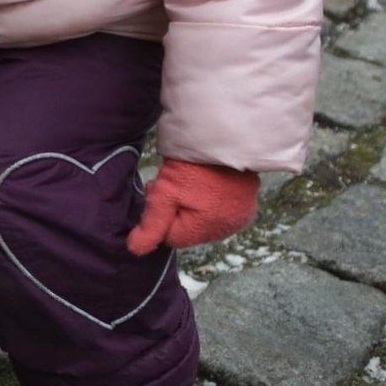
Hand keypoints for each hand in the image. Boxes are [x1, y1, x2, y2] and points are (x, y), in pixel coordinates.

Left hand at [126, 159, 259, 254]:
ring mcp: (243, 215)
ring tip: (192, 180)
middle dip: (178, 211)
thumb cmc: (191, 164)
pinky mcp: (249, 201)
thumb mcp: (165, 192)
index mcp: (209, 230)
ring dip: (194, 205)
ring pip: (204, 220)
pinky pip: (221, 209)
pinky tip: (207, 180)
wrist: (223, 134)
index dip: (162, 216)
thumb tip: (135, 250)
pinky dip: (210, 199)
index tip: (161, 192)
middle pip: (190, 230)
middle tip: (175, 183)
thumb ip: (152, 224)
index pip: (172, 238)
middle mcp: (230, 228)